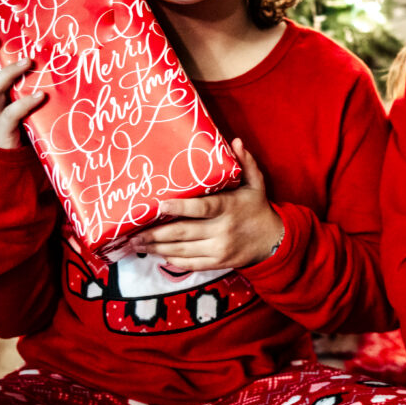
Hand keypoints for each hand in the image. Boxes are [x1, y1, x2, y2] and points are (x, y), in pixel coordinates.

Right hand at [0, 34, 44, 149]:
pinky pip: (12, 112)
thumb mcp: (22, 96)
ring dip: (9, 72)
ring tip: (28, 60)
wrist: (16, 153)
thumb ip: (27, 80)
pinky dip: (26, 102)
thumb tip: (46, 55)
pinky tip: (41, 94)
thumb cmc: (23, 119)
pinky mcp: (4, 127)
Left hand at [130, 139, 284, 269]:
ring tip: (136, 244)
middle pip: (184, 232)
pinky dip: (172, 259)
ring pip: (182, 249)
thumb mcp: (256, 183)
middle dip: (156, 234)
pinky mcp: (217, 262)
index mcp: (229, 208)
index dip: (180, 208)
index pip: (202, 208)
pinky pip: (190, 263)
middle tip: (133, 233)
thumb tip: (235, 141)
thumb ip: (246, 162)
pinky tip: (157, 254)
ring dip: (157, 248)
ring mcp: (219, 249)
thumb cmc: (258, 208)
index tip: (160, 206)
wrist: (272, 241)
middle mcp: (222, 230)